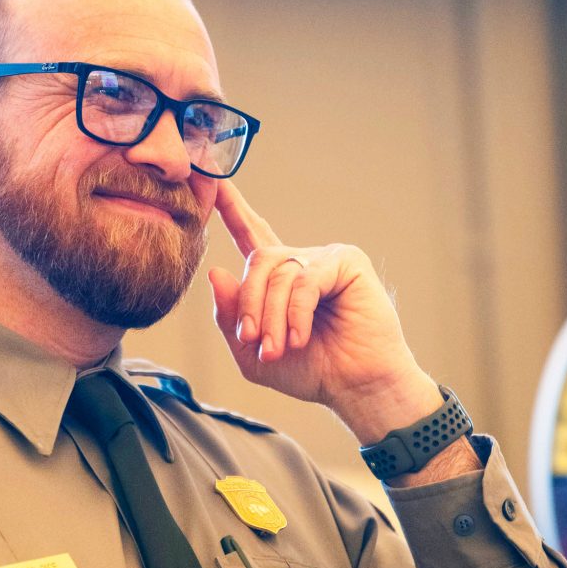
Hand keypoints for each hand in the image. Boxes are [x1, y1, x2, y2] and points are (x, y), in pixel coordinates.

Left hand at [208, 181, 443, 444]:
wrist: (355, 387)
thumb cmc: (312, 371)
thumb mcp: (253, 353)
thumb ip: (230, 317)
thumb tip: (216, 272)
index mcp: (278, 279)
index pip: (249, 235)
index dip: (230, 208)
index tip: (211, 180)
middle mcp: (300, 263)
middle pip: (257, 262)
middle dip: (249, 305)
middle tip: (254, 341)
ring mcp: (324, 259)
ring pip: (278, 273)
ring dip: (272, 316)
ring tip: (278, 349)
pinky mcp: (346, 262)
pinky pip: (305, 281)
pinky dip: (297, 313)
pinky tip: (300, 338)